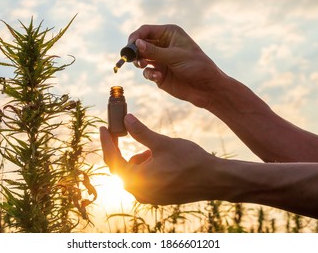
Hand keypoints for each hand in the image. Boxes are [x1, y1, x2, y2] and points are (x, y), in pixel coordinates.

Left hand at [99, 113, 222, 204]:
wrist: (214, 180)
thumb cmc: (189, 161)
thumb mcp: (162, 143)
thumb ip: (141, 132)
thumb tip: (126, 119)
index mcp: (136, 180)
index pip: (113, 160)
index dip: (107, 143)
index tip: (103, 128)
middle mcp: (140, 192)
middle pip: (122, 168)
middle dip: (123, 150)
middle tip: (124, 132)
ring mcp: (150, 197)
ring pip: (135, 173)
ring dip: (139, 159)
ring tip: (154, 149)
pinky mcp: (159, 197)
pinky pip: (146, 179)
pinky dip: (148, 167)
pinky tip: (160, 158)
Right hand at [128, 24, 223, 107]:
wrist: (206, 87)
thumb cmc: (196, 66)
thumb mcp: (175, 56)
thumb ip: (155, 51)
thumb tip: (136, 43)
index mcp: (169, 34)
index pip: (146, 31)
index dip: (136, 37)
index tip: (129, 45)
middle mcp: (163, 45)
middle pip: (140, 44)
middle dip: (135, 51)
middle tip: (132, 58)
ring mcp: (160, 60)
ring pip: (141, 58)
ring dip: (140, 62)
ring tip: (143, 65)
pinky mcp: (159, 74)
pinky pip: (147, 72)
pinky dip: (149, 74)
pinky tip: (157, 77)